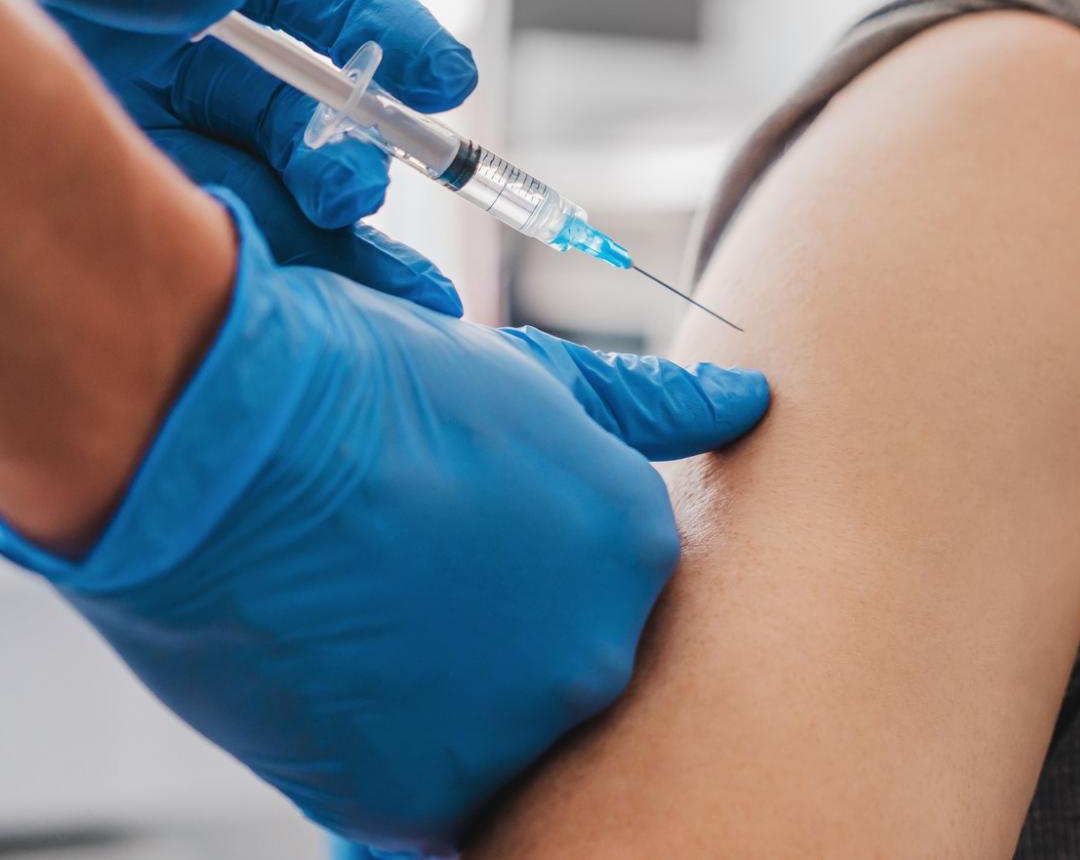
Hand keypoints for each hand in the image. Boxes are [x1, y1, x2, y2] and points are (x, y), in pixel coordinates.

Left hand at [0, 0, 475, 311]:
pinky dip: (319, 289)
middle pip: (304, 101)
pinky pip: (247, 252)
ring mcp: (170, 138)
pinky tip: (375, 326)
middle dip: (352, 148)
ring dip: (353, 237)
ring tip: (402, 299)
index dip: (377, 22)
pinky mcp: (145, 216)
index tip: (441, 71)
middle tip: (349, 190)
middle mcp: (187, 52)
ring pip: (291, 186)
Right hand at [0, 192, 768, 857]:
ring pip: (493, 739)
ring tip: (364, 624)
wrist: (224, 436)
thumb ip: (656, 410)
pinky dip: (382, 758)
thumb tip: (753, 397)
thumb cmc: (375, 391)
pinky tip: (339, 684)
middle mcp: (601, 651)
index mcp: (640, 549)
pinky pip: (421, 801)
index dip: (525, 564)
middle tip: (407, 583)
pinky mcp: (417, 798)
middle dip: (495, 639)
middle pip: (558, 667)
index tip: (462, 543)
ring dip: (438, 702)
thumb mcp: (536, 380)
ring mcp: (515, 731)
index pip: (608, 589)